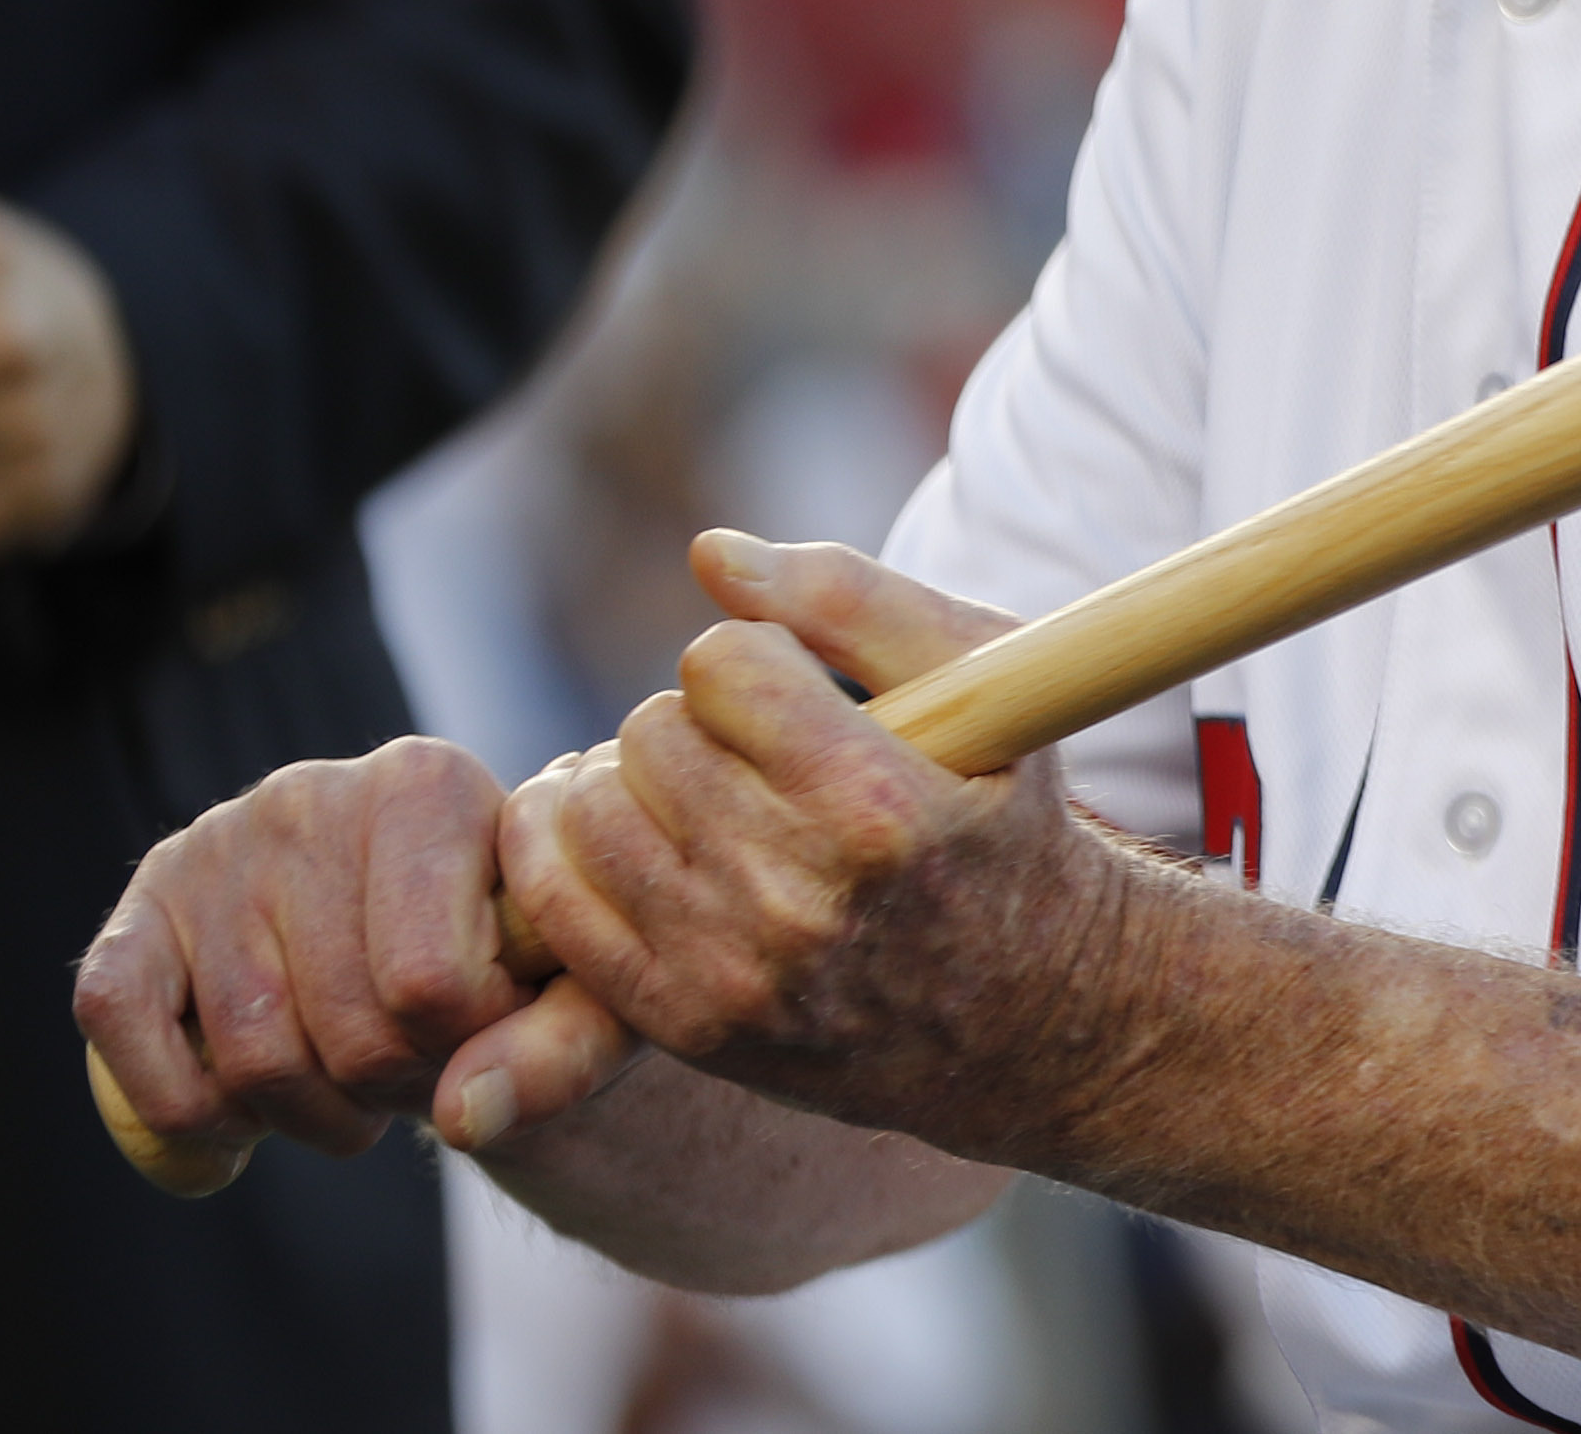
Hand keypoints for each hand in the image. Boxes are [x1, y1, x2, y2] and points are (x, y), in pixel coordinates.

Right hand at [74, 733, 561, 1174]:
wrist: (438, 932)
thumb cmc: (521, 961)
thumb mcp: (582, 989)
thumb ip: (562, 1047)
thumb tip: (465, 1116)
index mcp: (426, 781)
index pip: (431, 984)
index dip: (468, 1051)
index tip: (489, 1029)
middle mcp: (308, 793)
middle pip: (346, 1032)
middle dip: (395, 1091)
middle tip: (420, 1072)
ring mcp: (211, 848)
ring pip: (250, 1058)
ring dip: (309, 1118)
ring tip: (355, 1086)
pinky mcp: (136, 914)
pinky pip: (120, 1031)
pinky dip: (183, 1114)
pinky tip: (240, 1133)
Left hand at [456, 533, 1136, 1162]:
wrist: (1025, 1011)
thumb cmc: (998, 818)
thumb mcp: (983, 686)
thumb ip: (851, 597)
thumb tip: (708, 554)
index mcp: (882, 807)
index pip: (722, 665)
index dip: (754, 658)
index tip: (791, 692)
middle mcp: (802, 901)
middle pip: (652, 733)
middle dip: (696, 722)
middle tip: (750, 753)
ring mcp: (734, 975)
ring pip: (591, 810)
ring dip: (630, 783)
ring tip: (692, 795)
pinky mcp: (684, 1026)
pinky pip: (555, 904)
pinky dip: (561, 849)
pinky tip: (619, 830)